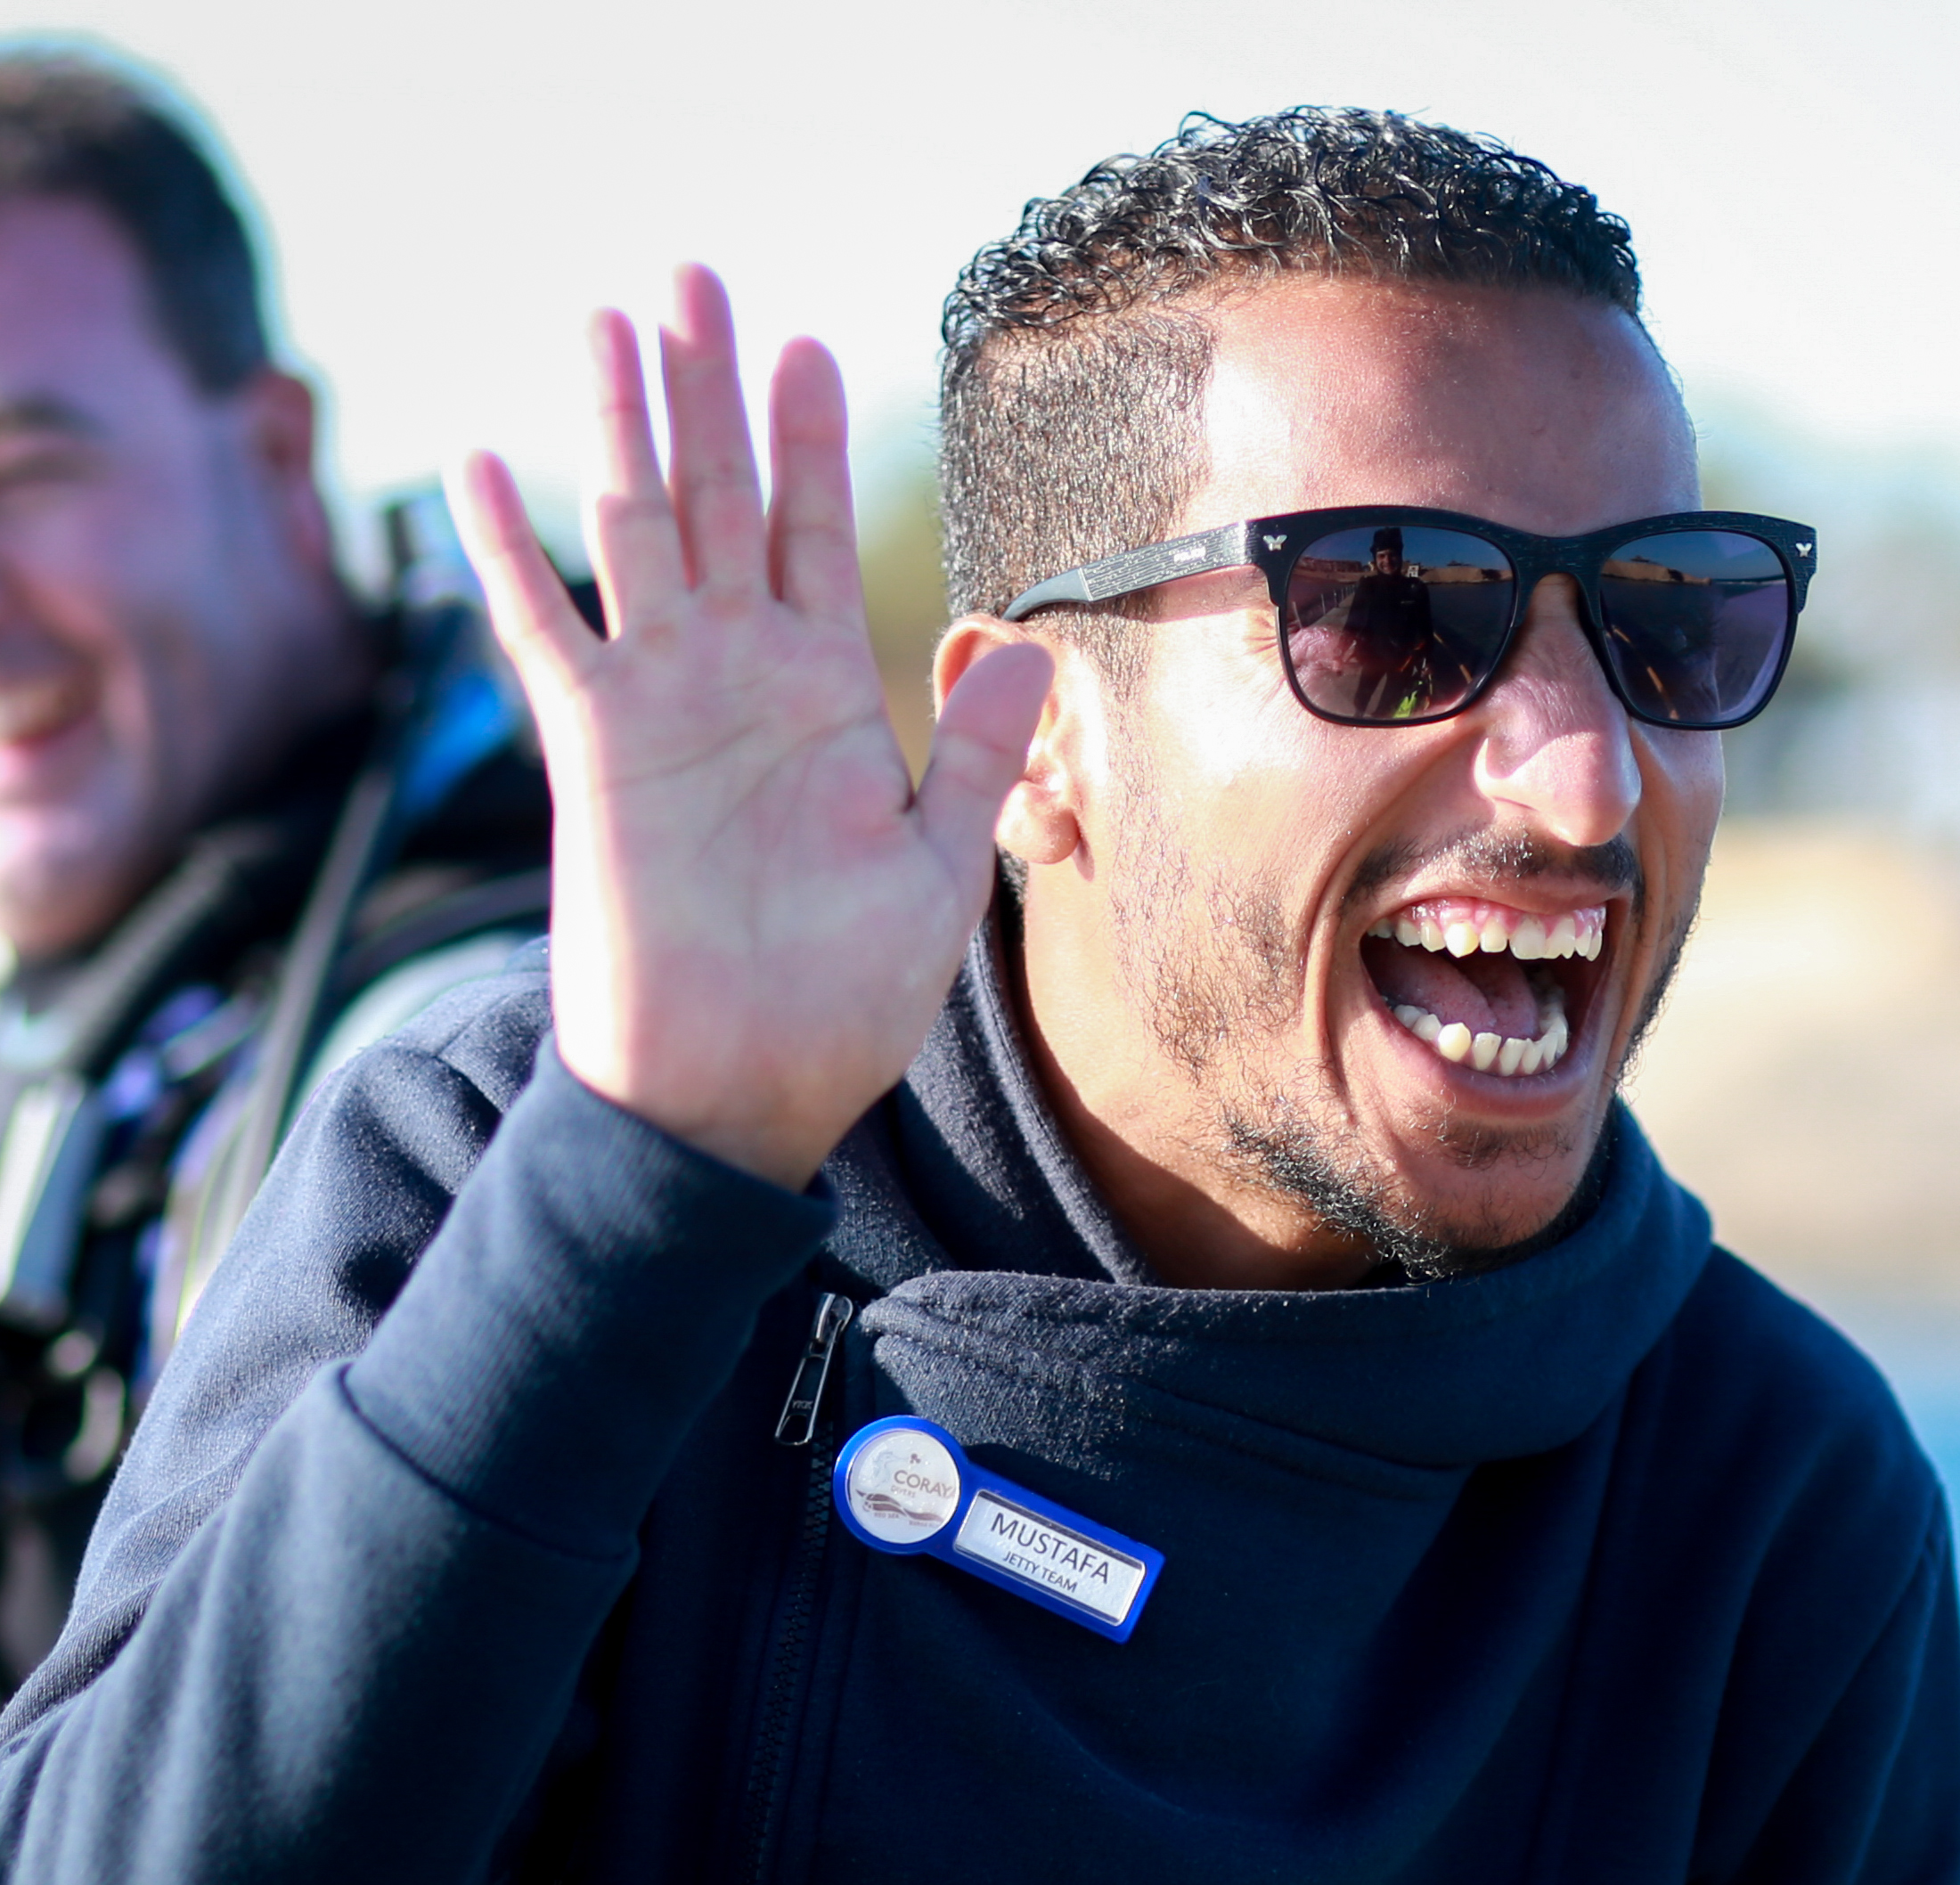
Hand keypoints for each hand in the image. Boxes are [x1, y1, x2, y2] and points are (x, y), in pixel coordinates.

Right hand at [450, 267, 1052, 1187]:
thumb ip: (974, 752)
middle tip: (698, 278)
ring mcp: (659, 704)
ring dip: (622, 428)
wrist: (741, 1088)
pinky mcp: (593, 749)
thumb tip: (1032, 642)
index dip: (809, 443)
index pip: (814, 540)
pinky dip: (508, 552)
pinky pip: (542, 631)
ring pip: (635, 531)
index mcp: (823, 699)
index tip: (810, 347)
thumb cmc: (841, 999)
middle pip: (722, 500)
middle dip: (711, 391)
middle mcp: (736, 680)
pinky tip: (485, 465)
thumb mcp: (937, 869)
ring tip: (612, 324)